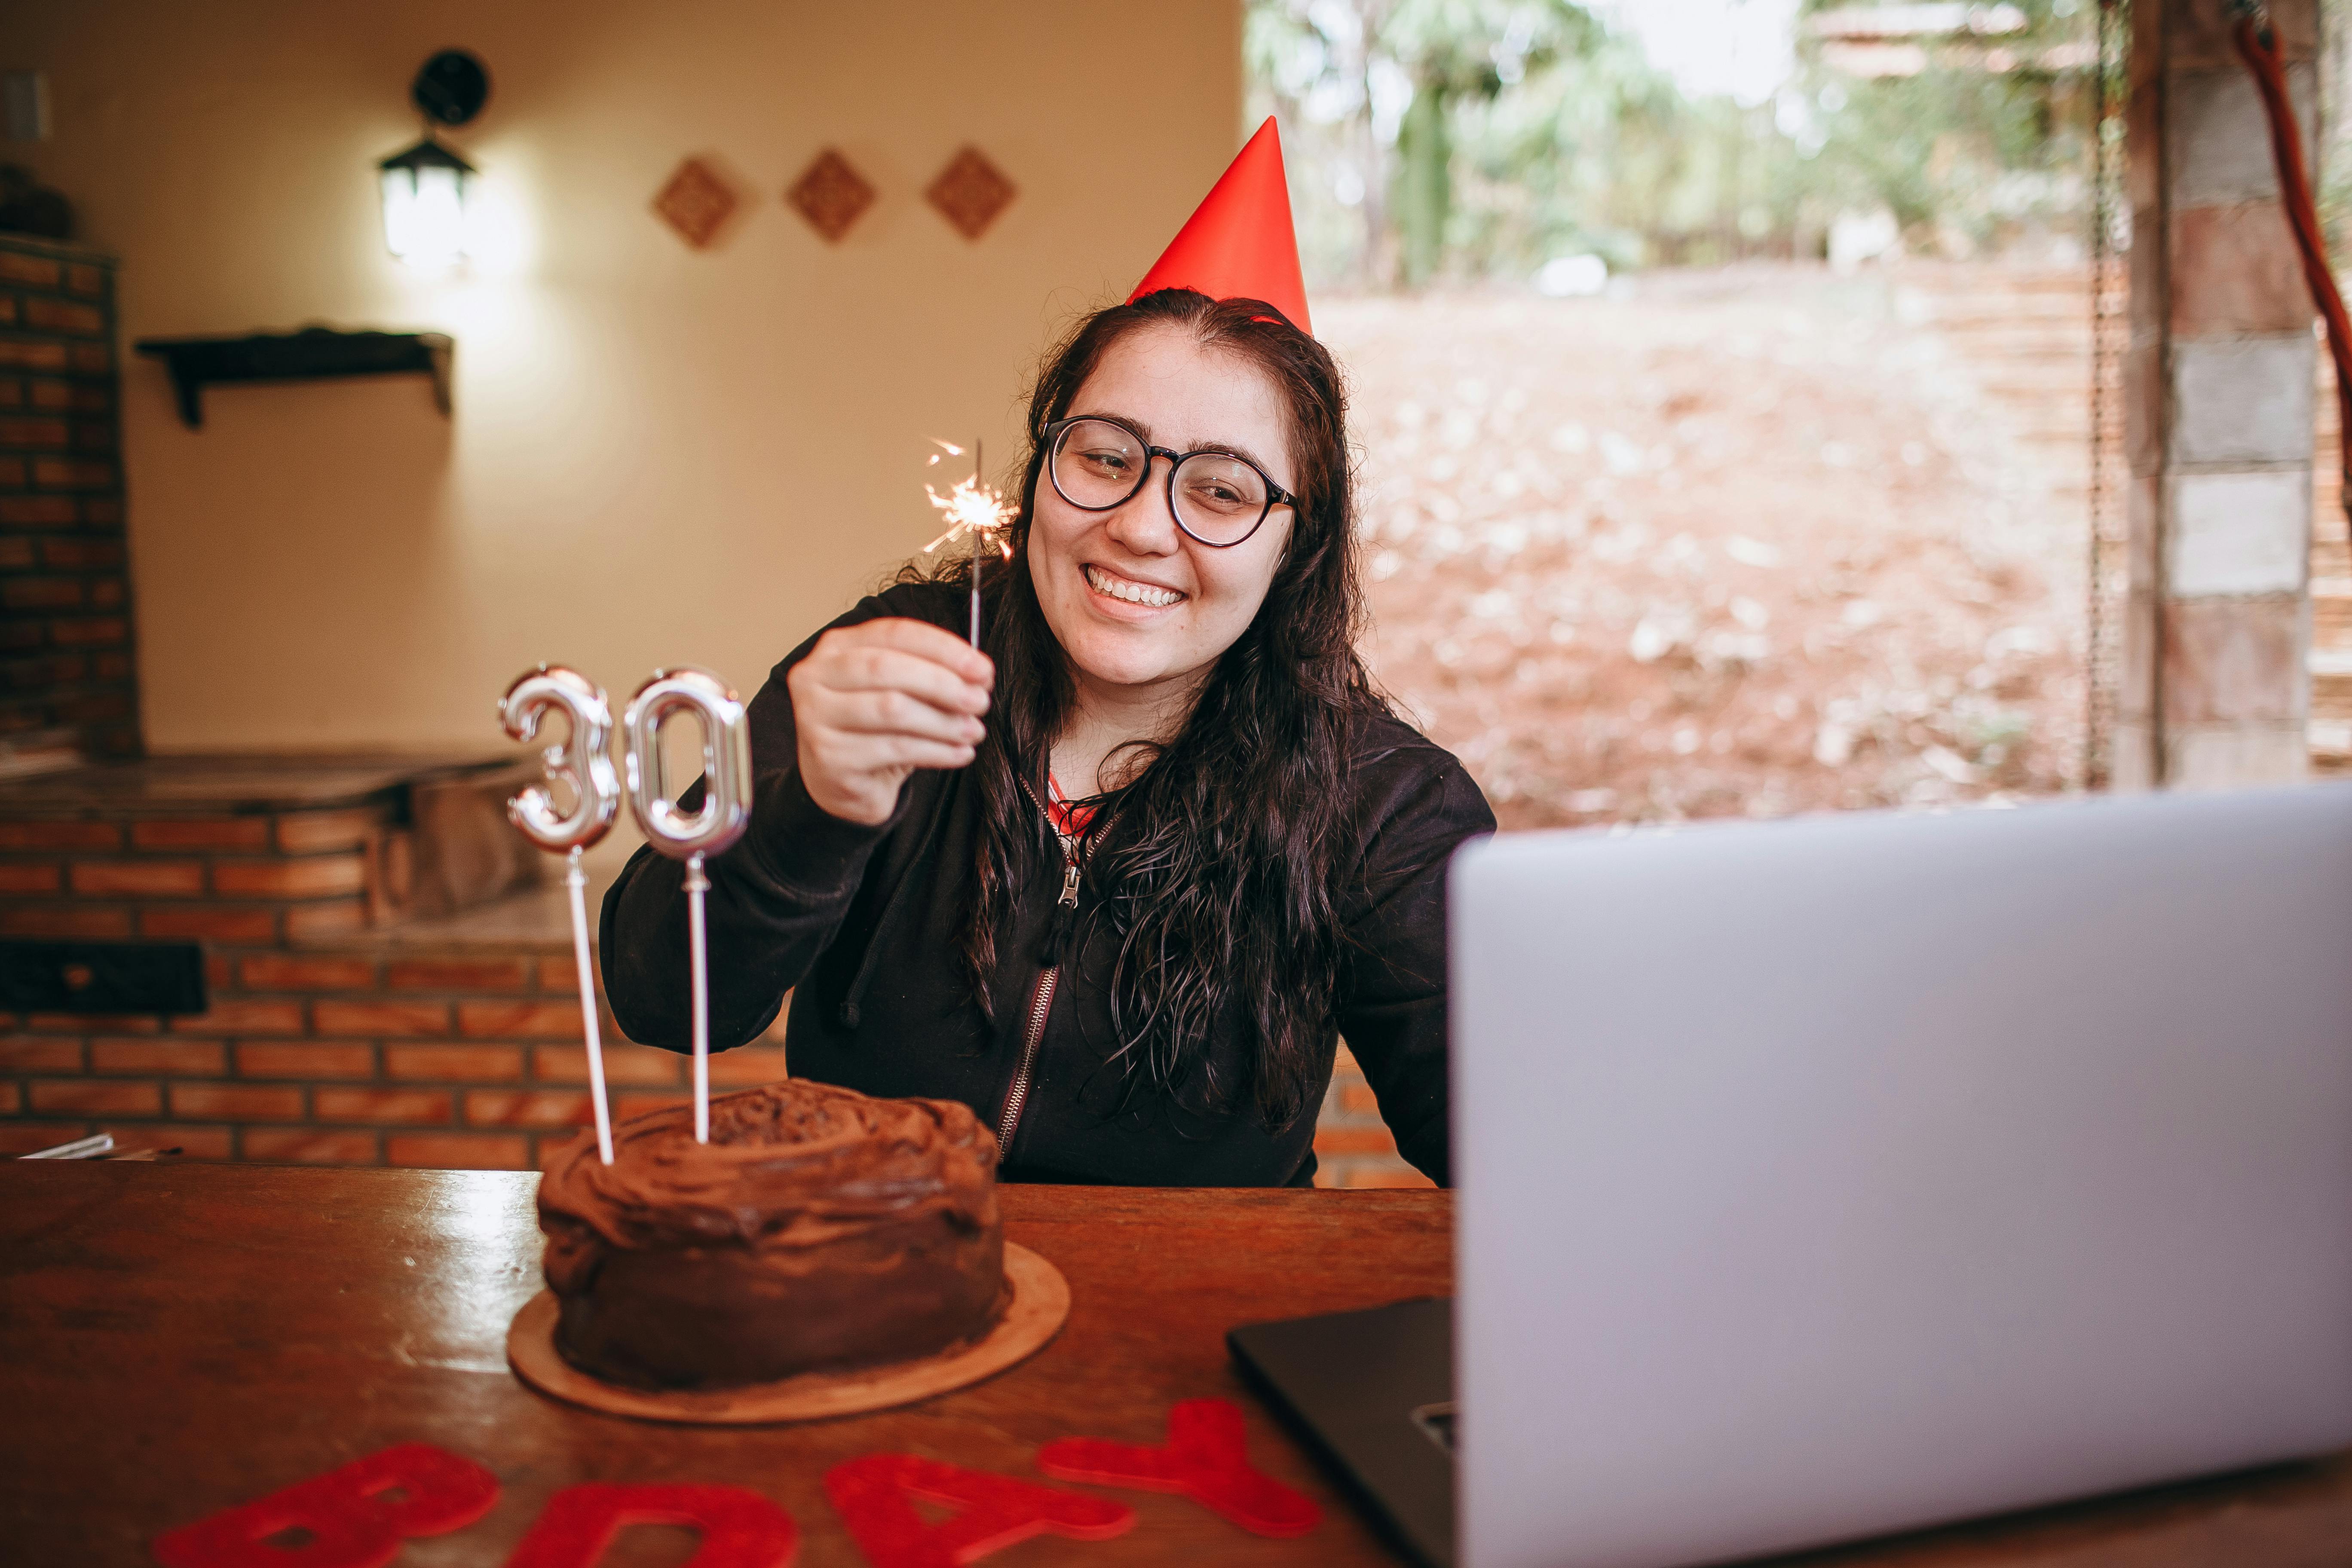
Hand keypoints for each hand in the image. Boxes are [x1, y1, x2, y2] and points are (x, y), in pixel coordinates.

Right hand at [787, 618, 993, 825]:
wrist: (839, 783)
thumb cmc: (873, 730)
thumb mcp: (898, 691)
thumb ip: (928, 673)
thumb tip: (978, 675)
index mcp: (836, 647)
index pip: (894, 633)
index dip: (943, 648)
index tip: (982, 669)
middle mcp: (815, 676)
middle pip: (888, 668)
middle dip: (944, 684)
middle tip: (981, 701)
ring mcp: (815, 717)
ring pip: (892, 709)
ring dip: (944, 721)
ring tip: (974, 731)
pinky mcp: (829, 757)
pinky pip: (895, 749)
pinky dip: (936, 751)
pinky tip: (959, 754)